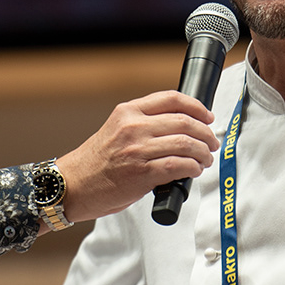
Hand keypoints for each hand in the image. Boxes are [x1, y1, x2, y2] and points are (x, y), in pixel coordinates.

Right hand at [53, 90, 218, 223]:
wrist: (72, 186)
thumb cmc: (96, 162)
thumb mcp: (116, 129)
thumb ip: (143, 124)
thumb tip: (181, 127)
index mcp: (128, 111)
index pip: (171, 98)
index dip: (196, 106)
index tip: (207, 116)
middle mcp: (133, 127)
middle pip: (184, 121)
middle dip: (205, 133)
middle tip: (211, 142)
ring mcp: (137, 150)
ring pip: (185, 144)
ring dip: (203, 153)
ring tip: (205, 159)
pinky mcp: (141, 174)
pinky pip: (178, 166)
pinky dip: (192, 168)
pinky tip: (193, 171)